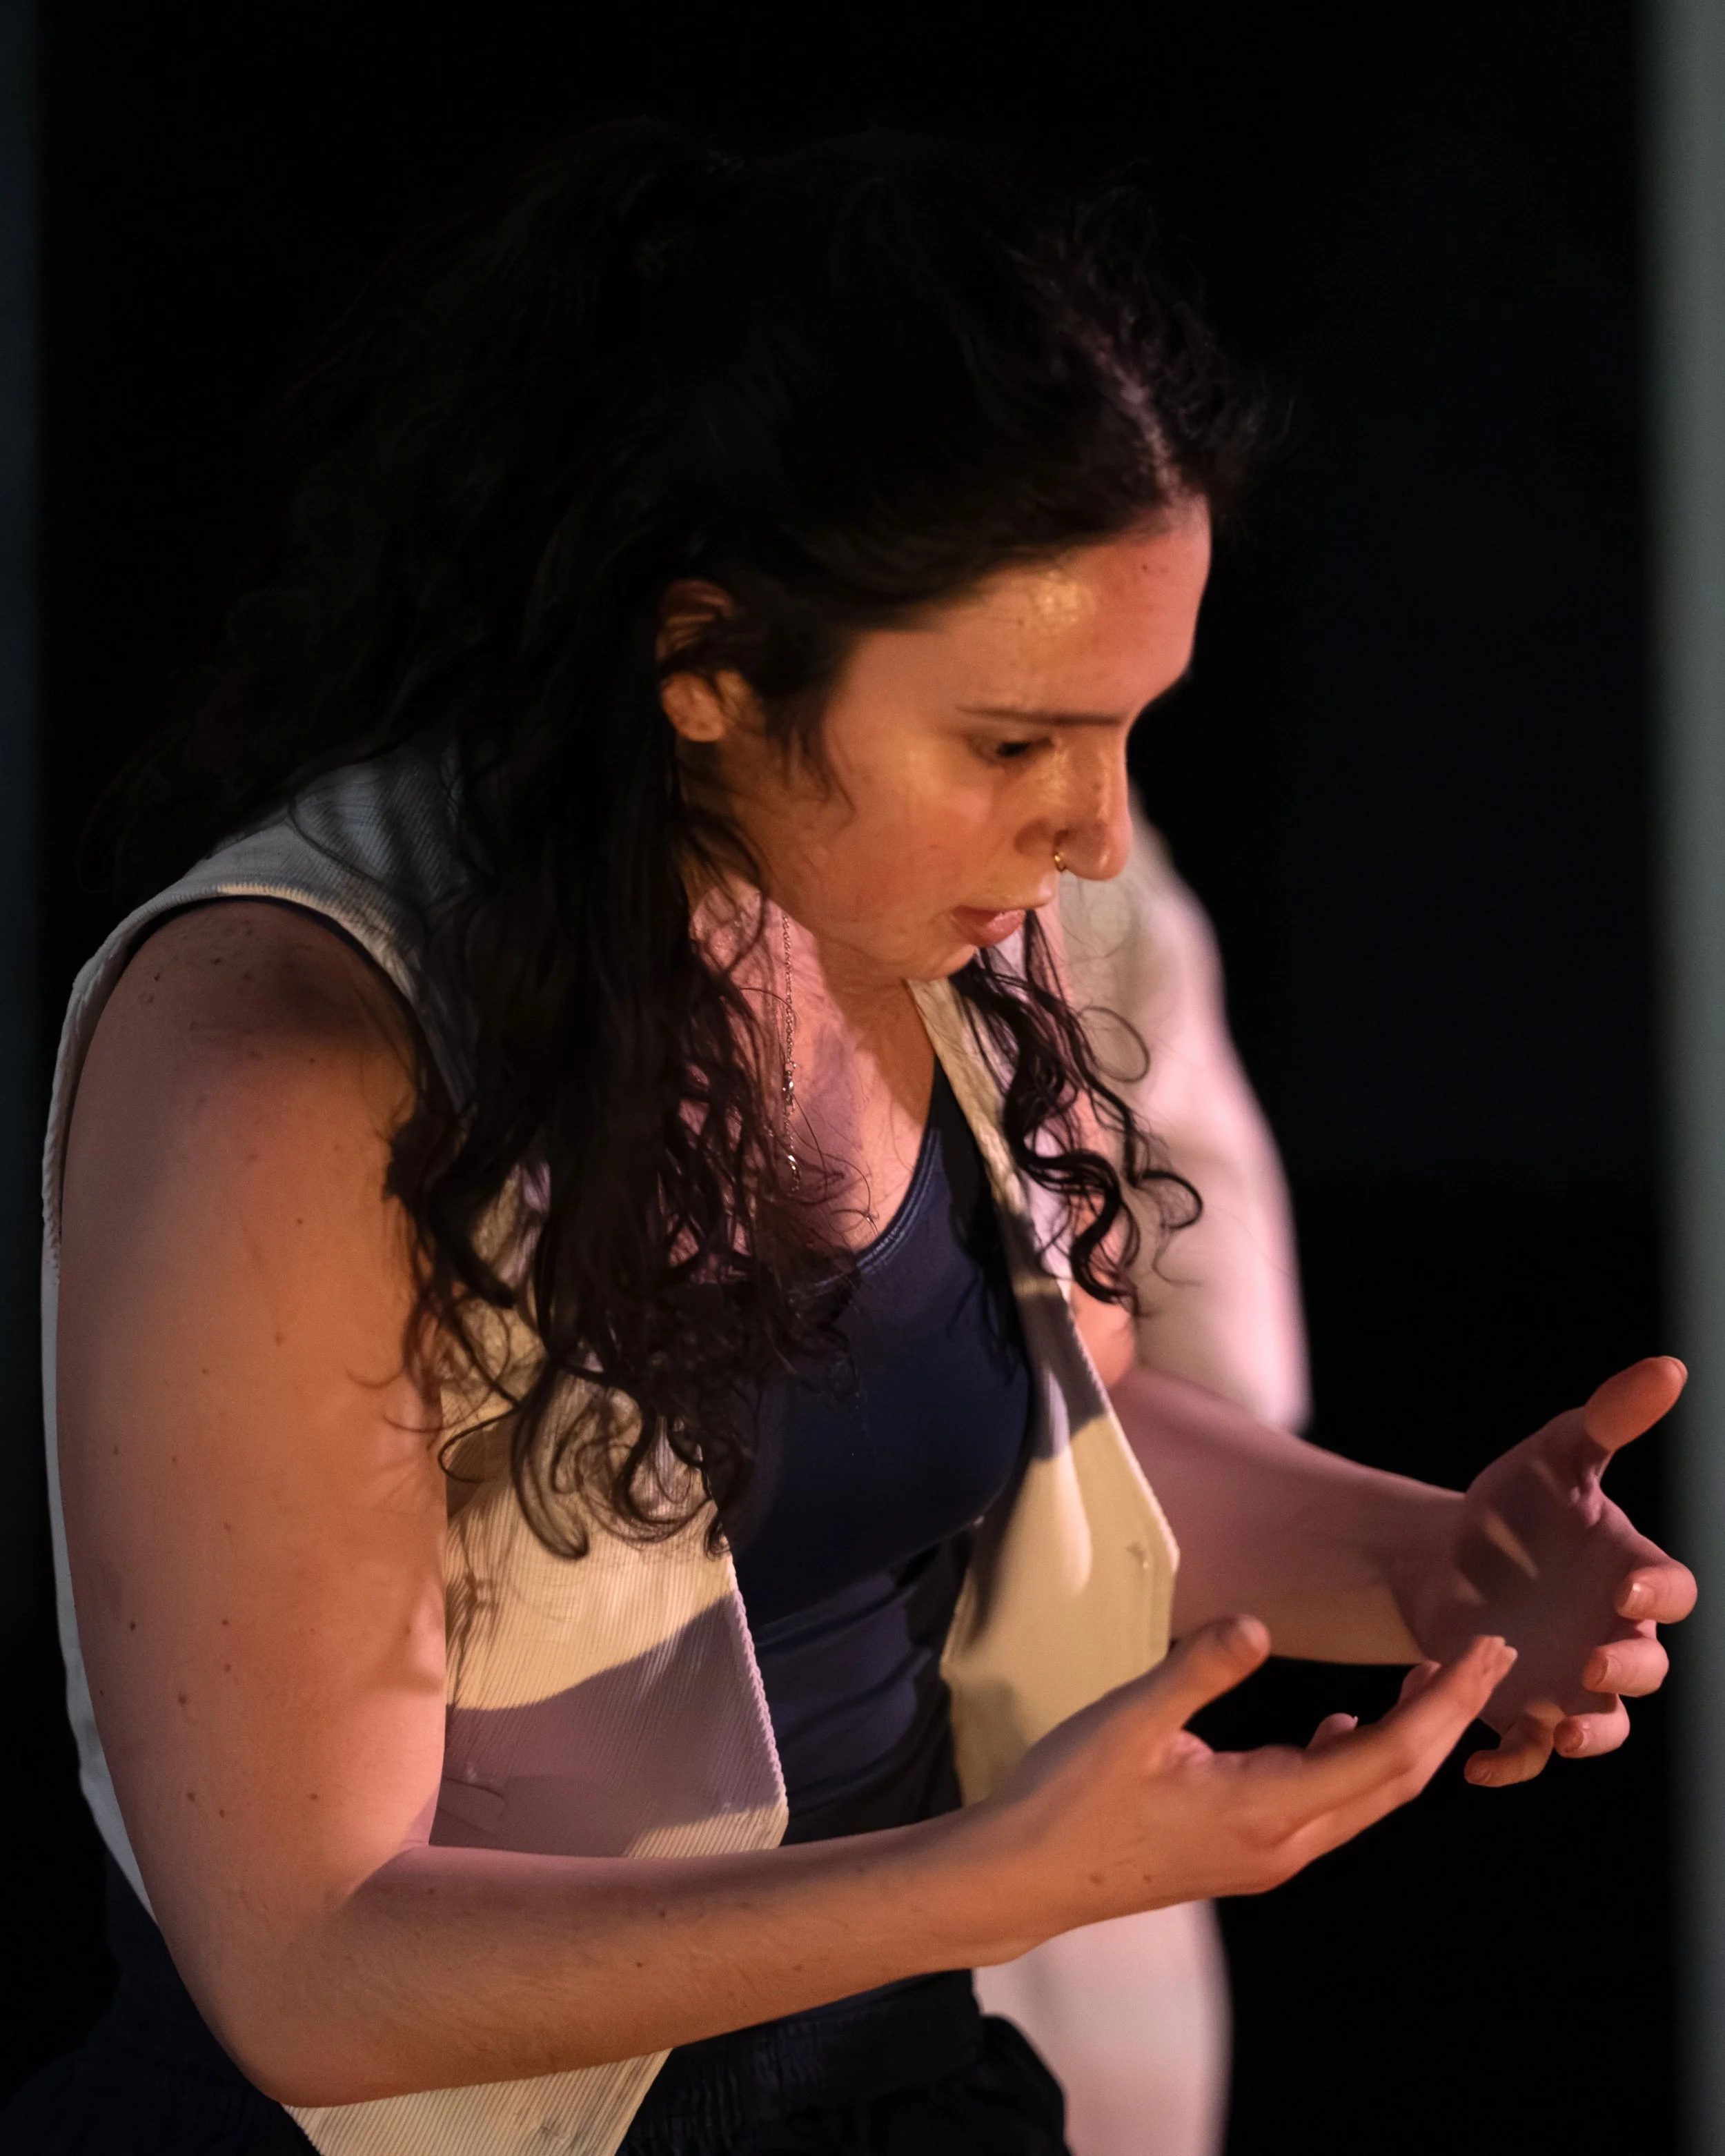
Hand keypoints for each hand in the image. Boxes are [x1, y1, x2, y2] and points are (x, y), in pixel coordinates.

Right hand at [985, 1616, 1514, 1941]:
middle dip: (1448, 1715)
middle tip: (1489, 1654)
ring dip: (1409, 1739)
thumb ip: (1199, 1669)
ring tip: (1434, 1679)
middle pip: (1396, 1780)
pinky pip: (1329, 1807)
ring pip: (1367, 1798)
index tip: (1483, 1650)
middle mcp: (1284, 1843)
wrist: (1027, 1877)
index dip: (1443, 1700)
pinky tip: (1341, 1726)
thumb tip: (1258, 1624)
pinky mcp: (1246, 1853)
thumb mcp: (1129, 1718)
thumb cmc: (1070, 1796)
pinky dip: (1359, 1762)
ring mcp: (1268, 1855)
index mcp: (1267, 1809)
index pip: (1386, 1754)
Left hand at [1402, 1356, 1697, 1787]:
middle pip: (1646, 1669)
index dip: (1656, 1595)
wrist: (1451, 1555)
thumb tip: (1670, 1366)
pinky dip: (1510, 1763)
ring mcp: (1572, 1683)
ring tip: (1558, 1731)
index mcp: (1630, 1575)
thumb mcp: (1555, 1456)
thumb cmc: (1515, 1506)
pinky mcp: (1523, 1712)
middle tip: (1591, 1663)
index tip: (1623, 1588)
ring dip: (1587, 1733)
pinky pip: (1530, 1754)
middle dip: (1627, 1673)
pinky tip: (1475, 1763)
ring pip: (1603, 1725)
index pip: (1671, 1593)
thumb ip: (1609, 1418)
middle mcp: (1613, 1637)